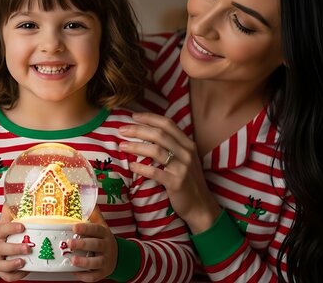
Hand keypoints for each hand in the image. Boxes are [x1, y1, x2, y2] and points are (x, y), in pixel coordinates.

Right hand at [0, 205, 29, 281]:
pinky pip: (8, 276)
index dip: (11, 228)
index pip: (2, 229)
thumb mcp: (3, 224)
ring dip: (14, 264)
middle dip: (15, 248)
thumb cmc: (1, 237)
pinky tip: (26, 270)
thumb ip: (10, 212)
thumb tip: (18, 195)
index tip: (22, 226)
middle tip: (28, 247)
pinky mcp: (0, 273)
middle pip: (2, 249)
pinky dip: (17, 275)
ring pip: (3, 265)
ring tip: (24, 261)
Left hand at [69, 207, 116, 281]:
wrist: (119, 256)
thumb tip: (86, 197)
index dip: (85, 228)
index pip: (96, 229)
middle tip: (70, 243)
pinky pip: (94, 276)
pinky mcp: (103, 273)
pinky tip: (74, 272)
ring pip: (96, 262)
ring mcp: (105, 261)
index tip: (74, 226)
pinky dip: (84, 276)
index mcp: (104, 233)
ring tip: (72, 260)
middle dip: (83, 244)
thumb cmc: (104, 239)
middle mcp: (106, 247)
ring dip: (84, 262)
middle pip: (96, 245)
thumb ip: (93, 214)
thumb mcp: (101, 226)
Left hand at [120, 112, 220, 232]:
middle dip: (138, 130)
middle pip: (159, 135)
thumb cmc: (188, 181)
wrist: (201, 206)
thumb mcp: (185, 160)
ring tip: (122, 146)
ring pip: (156, 151)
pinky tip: (132, 165)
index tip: (133, 116)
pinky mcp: (176, 183)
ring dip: (136, 146)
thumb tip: (147, 133)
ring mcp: (182, 168)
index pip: (168, 124)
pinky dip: (142, 168)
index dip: (149, 118)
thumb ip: (172, 146)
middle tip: (122, 130)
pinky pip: (155, 172)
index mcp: (188, 144)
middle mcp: (187, 153)